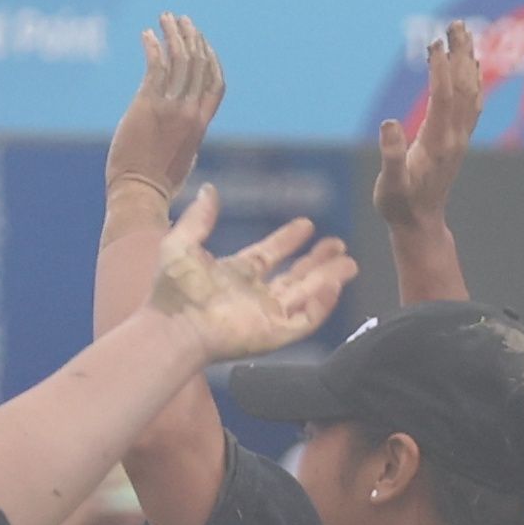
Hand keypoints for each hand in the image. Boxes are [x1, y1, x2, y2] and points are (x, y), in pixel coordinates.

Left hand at [107, 12, 223, 205]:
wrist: (140, 192)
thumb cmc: (158, 182)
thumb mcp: (183, 156)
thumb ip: (187, 134)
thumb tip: (185, 126)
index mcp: (202, 124)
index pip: (216, 82)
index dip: (211, 58)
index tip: (201, 41)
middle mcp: (190, 112)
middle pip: (199, 64)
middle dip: (192, 37)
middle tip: (181, 20)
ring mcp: (170, 108)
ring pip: (180, 60)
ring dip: (174, 34)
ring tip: (165, 17)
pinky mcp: (148, 104)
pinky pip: (156, 66)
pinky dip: (153, 47)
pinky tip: (147, 35)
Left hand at [149, 189, 356, 362]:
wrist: (174, 326)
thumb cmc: (173, 291)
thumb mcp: (182, 243)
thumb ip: (199, 218)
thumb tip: (210, 189)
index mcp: (236, 275)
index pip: (270, 255)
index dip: (288, 240)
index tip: (307, 224)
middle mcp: (255, 296)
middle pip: (296, 276)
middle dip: (319, 260)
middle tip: (340, 243)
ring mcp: (267, 316)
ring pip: (307, 295)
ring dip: (328, 278)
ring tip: (349, 262)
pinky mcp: (275, 334)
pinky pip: (306, 320)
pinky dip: (322, 305)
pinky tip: (334, 284)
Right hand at [377, 20, 482, 231]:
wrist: (420, 225)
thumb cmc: (399, 205)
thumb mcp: (389, 185)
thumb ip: (390, 155)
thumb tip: (389, 124)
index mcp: (437, 142)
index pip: (443, 96)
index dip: (440, 68)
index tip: (434, 42)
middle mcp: (454, 137)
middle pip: (462, 87)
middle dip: (460, 54)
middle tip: (456, 23)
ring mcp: (459, 138)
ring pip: (470, 92)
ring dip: (468, 61)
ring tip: (464, 33)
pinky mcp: (458, 141)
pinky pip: (471, 104)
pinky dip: (473, 80)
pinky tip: (472, 65)